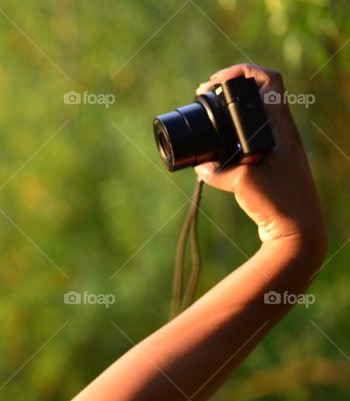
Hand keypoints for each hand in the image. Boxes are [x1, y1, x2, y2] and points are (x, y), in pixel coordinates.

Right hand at [193, 63, 326, 258]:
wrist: (298, 230)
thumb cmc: (277, 203)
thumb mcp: (242, 182)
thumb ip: (216, 170)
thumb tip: (199, 164)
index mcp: (280, 127)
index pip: (268, 80)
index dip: (239, 71)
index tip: (212, 83)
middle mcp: (282, 131)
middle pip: (259, 92)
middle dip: (229, 87)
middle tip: (204, 95)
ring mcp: (279, 146)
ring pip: (254, 114)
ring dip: (230, 110)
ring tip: (208, 116)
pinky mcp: (273, 162)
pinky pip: (250, 136)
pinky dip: (231, 134)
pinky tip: (215, 150)